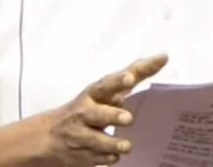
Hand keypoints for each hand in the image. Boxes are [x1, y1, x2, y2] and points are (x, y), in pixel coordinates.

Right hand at [0, 54, 167, 166]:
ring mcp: (81, 135)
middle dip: (112, 115)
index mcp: (94, 94)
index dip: (117, 81)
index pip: (106, 84)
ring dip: (112, 143)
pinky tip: (114, 156)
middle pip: (98, 114)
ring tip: (125, 146)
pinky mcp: (81, 155)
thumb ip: (136, 72)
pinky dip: (106, 158)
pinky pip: (96, 159)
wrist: (49, 135)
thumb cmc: (88, 107)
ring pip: (97, 140)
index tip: (129, 78)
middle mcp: (85, 113)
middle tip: (127, 118)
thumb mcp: (107, 89)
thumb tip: (163, 57)